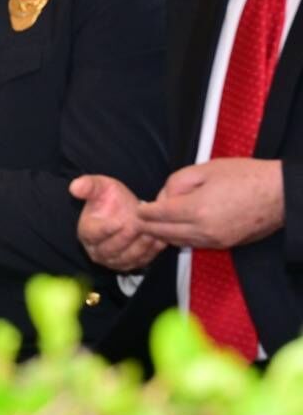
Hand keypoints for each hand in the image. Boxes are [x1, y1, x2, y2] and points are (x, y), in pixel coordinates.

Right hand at [70, 174, 163, 270]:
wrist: (126, 210)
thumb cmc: (111, 197)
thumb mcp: (100, 186)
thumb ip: (88, 185)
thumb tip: (74, 187)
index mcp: (86, 232)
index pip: (93, 234)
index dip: (107, 230)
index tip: (121, 221)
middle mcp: (97, 250)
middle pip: (110, 250)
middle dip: (126, 238)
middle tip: (138, 225)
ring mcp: (113, 260)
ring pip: (126, 258)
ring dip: (140, 246)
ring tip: (150, 232)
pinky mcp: (129, 264)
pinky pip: (141, 261)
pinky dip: (151, 252)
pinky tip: (159, 239)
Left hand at [137, 158, 283, 249]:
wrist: (279, 193)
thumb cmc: (244, 176)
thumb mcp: (203, 169)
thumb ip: (176, 183)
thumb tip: (162, 198)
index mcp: (197, 209)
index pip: (159, 215)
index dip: (144, 211)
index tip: (136, 208)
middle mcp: (204, 230)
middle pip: (164, 233)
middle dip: (148, 226)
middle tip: (138, 219)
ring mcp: (216, 241)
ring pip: (179, 242)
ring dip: (163, 234)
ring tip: (153, 224)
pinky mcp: (225, 245)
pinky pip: (194, 244)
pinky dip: (181, 238)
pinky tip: (176, 229)